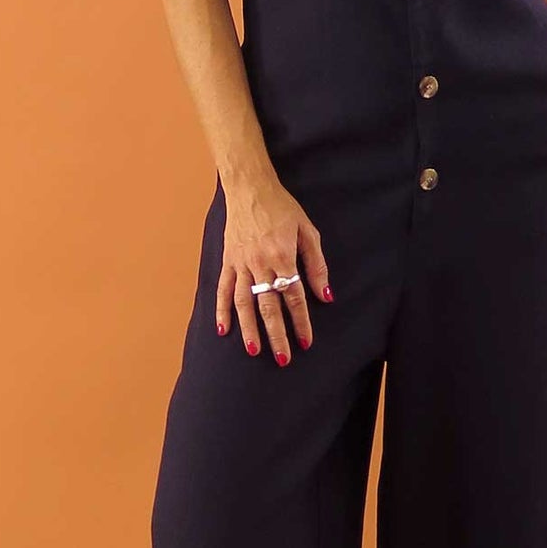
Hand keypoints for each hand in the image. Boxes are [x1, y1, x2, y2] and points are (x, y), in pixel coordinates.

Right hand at [217, 176, 330, 363]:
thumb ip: (316, 264)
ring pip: (243, 302)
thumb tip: (325, 295)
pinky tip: (224, 330)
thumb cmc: (282, 209)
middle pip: (268, 305)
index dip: (300, 321)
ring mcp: (241, 263)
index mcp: (282, 256)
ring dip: (249, 328)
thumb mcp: (307, 231)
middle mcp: (260, 263)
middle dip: (276, 334)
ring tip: (254, 350)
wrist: (250, 189)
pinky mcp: (228, 261)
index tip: (305, 342)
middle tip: (282, 358)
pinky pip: (222, 289)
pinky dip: (221, 310)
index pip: (293, 296)